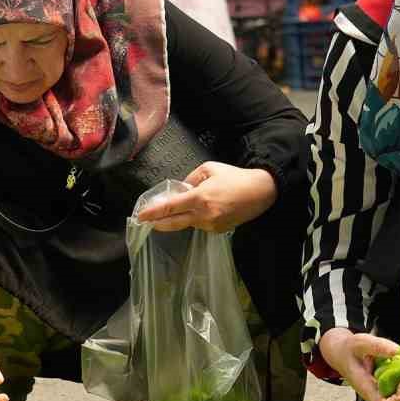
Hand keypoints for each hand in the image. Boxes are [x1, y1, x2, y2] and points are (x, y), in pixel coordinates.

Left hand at [136, 162, 277, 232]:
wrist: (259, 192)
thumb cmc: (234, 177)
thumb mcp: (209, 169)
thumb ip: (190, 179)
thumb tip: (179, 190)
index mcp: (199, 198)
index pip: (170, 207)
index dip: (153, 212)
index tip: (140, 216)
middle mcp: (203, 215)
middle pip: (173, 223)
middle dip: (158, 223)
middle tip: (147, 221)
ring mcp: (211, 225)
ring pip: (188, 222)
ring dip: (183, 216)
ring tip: (191, 204)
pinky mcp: (218, 231)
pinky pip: (201, 225)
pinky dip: (198, 218)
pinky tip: (208, 208)